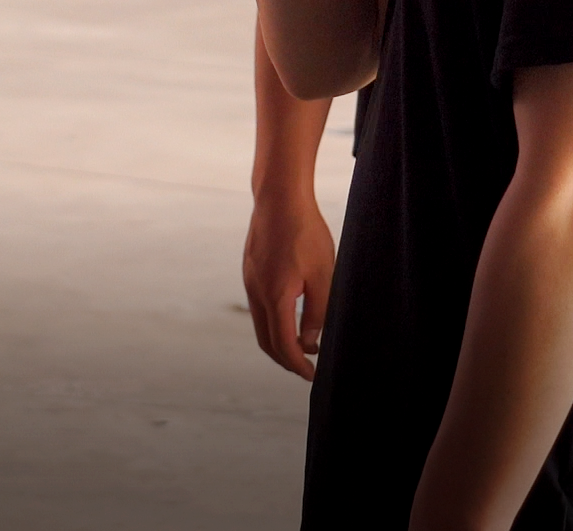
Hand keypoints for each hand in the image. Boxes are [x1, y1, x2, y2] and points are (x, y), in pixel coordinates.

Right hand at [243, 190, 336, 379]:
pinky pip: (258, 306)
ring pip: (260, 323)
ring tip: (300, 345)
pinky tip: (289, 315)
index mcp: (275, 296)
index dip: (298, 364)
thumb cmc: (304, 232)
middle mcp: (256, 292)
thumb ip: (318, 311)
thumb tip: (311, 341)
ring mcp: (250, 280)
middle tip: (305, 368)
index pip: (283, 344)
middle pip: (266, 340)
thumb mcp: (322, 274)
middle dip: (285, 359)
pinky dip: (272, 321)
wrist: (279, 197)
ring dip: (278, 340)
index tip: (312, 375)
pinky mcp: (250, 270)